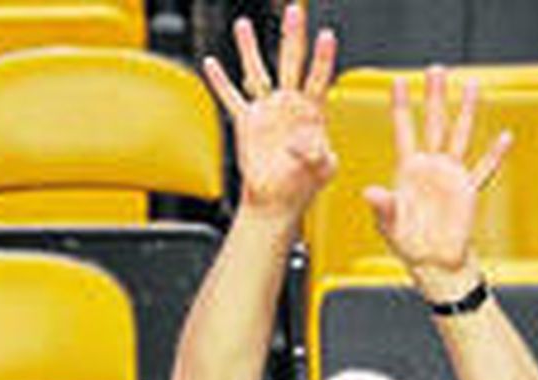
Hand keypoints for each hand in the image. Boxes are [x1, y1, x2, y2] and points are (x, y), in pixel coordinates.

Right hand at [203, 3, 337, 218]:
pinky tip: (211, 63)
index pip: (319, 77)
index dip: (322, 58)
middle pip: (291, 62)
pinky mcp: (246, 123)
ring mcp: (267, 111)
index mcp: (313, 111)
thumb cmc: (303, 186)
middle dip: (293, 36)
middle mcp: (289, 105)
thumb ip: (317, 153)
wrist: (277, 201)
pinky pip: (230, 99)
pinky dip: (219, 82)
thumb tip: (300, 140)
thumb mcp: (323, 168)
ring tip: (243, 24)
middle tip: (295, 10)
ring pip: (257, 72)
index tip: (326, 35)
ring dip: (250, 48)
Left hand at [364, 67, 511, 296]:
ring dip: (466, 112)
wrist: (431, 260)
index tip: (397, 82)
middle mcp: (430, 167)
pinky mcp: (467, 191)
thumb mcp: (389, 224)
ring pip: (460, 136)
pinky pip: (483, 170)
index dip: (400, 108)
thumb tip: (370, 192)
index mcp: (408, 170)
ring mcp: (450, 176)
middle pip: (433, 124)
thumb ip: (382, 206)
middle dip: (434, 97)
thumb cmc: (407, 242)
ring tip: (472, 86)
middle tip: (436, 69)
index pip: (403, 131)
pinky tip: (505, 137)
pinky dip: (494, 156)